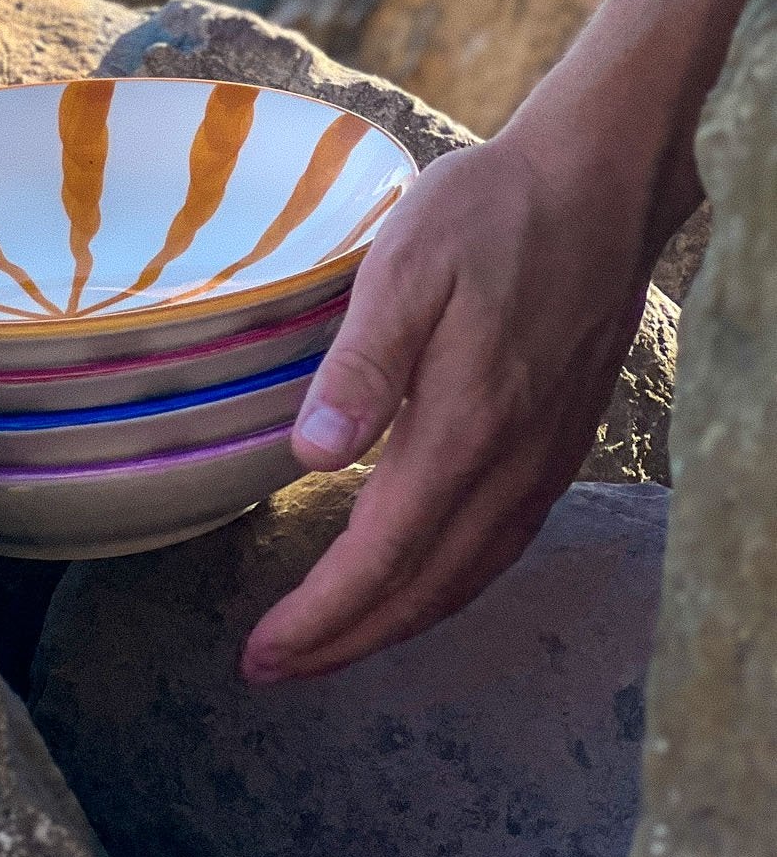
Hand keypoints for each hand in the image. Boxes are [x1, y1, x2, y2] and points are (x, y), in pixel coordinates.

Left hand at [240, 128, 659, 682]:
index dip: (321, 616)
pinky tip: (413, 580)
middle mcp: (509, 466)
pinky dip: (444, 586)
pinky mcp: (557, 445)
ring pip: (465, 579)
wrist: (596, 188)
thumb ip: (362, 363)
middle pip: (423, 590)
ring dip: (394, 623)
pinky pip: (497, 547)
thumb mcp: (406, 265)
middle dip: (345, 641)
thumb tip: (310, 455)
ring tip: (329, 643)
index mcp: (463, 429)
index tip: (261, 653)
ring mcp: (541, 462)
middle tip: (274, 668)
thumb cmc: (489, 214)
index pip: (382, 557)